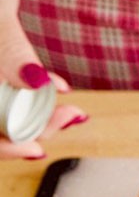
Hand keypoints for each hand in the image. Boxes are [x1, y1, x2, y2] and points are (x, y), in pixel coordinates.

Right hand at [0, 0, 86, 158]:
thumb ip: (7, 47)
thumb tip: (38, 84)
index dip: (1, 146)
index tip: (37, 149)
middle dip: (27, 130)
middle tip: (71, 119)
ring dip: (33, 116)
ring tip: (72, 112)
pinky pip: (6, 91)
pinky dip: (29, 95)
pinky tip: (59, 91)